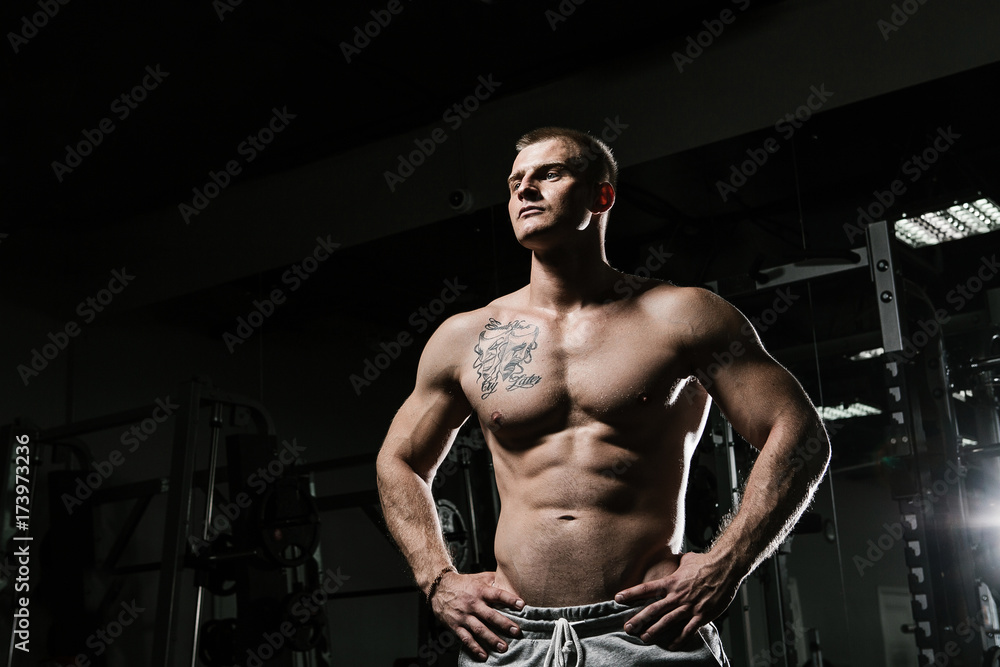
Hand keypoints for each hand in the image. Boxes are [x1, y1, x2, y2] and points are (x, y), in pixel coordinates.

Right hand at [430, 570, 524, 661]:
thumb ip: (495, 579)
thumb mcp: (479, 577)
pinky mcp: (456, 626)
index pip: (497, 594)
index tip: (522, 605)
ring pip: (479, 629)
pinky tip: (483, 655)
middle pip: (490, 615)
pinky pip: (466, 638)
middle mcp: (473, 604)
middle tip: (516, 632)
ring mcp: (464, 616)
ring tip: (503, 647)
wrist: (439, 588)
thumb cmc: (463, 583)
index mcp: (480, 591)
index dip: (510, 599)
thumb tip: (513, 580)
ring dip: (492, 639)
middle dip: (504, 624)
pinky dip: (475, 648)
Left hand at [614, 552, 738, 648]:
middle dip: (639, 619)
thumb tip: (671, 557)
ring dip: (655, 631)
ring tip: (644, 638)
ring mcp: (689, 606)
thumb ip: (676, 562)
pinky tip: (671, 646)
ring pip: (668, 622)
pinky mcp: (701, 615)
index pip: (647, 589)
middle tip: (627, 628)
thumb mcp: (686, 559)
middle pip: (653, 609)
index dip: (631, 594)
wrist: (725, 568)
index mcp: (671, 582)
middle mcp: (677, 595)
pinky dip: (679, 639)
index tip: (618, 598)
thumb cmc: (706, 562)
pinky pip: (688, 630)